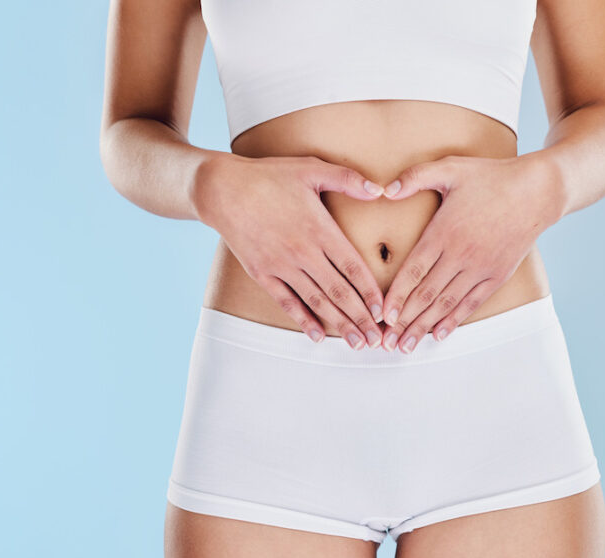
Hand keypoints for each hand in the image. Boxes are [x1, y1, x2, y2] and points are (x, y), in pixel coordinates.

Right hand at [192, 153, 386, 349]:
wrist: (222, 189)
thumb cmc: (269, 176)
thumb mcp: (311, 168)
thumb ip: (347, 179)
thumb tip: (379, 189)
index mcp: (319, 229)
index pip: (353, 267)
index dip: (370, 292)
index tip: (383, 311)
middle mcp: (303, 252)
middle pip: (339, 292)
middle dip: (360, 318)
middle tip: (377, 340)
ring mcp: (281, 265)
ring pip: (316, 301)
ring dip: (338, 324)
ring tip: (356, 343)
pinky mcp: (262, 273)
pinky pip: (286, 302)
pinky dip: (303, 320)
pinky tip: (317, 335)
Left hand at [377, 153, 562, 352]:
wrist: (538, 191)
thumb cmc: (491, 177)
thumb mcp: (451, 168)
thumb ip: (415, 177)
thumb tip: (385, 189)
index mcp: (444, 231)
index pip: (414, 271)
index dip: (396, 296)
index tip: (383, 315)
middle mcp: (461, 254)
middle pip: (427, 294)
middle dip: (404, 321)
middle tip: (386, 342)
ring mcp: (480, 267)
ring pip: (447, 303)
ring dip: (424, 326)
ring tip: (406, 346)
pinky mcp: (497, 275)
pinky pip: (471, 302)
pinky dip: (454, 320)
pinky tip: (439, 334)